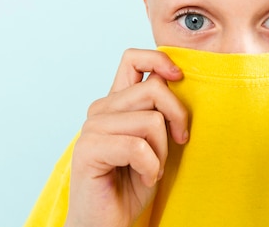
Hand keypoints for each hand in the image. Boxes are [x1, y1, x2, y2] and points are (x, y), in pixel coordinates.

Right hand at [65, 49, 188, 226]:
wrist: (109, 221)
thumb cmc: (133, 183)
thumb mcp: (156, 140)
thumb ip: (159, 111)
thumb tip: (179, 81)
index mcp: (116, 102)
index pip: (133, 58)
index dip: (160, 59)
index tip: (180, 77)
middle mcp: (101, 109)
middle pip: (154, 89)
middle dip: (177, 117)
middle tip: (179, 141)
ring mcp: (92, 127)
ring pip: (151, 120)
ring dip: (162, 150)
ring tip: (152, 167)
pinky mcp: (88, 149)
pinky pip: (138, 146)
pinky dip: (151, 166)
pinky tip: (145, 177)